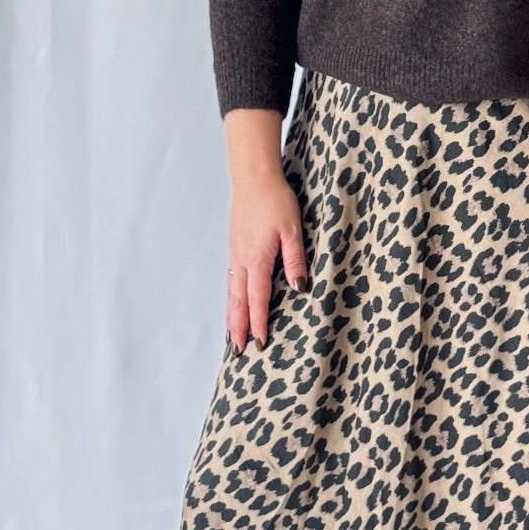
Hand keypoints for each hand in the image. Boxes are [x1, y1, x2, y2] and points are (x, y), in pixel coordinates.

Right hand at [224, 169, 308, 353]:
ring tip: (230, 336)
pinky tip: (233, 303)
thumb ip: (295, 260)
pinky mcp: (235, 247)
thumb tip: (298, 288)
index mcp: (257, 259)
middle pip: (238, 302)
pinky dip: (231, 298)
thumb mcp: (292, 230)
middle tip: (237, 352)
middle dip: (237, 328)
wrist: (253, 177)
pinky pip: (231, 280)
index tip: (259, 343)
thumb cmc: (275, 200)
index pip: (257, 298)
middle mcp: (242, 261)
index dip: (258, 322)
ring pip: (232, 293)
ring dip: (231, 316)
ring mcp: (235, 254)